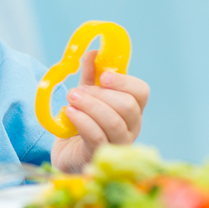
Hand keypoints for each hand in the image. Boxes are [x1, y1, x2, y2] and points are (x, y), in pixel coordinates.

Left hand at [51, 49, 150, 172]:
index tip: (103, 76)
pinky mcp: (100, 154)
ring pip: (114, 122)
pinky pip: (97, 136)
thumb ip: (90, 76)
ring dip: (90, 106)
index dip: (124, 81)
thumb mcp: (85, 95)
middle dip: (100, 95)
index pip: (141, 92)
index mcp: (131, 109)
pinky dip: (82, 121)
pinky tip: (69, 113)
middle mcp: (131, 127)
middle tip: (76, 91)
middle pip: (128, 106)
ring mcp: (118, 143)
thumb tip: (93, 53)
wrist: (67, 153)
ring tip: (71, 99)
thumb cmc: (81, 124)